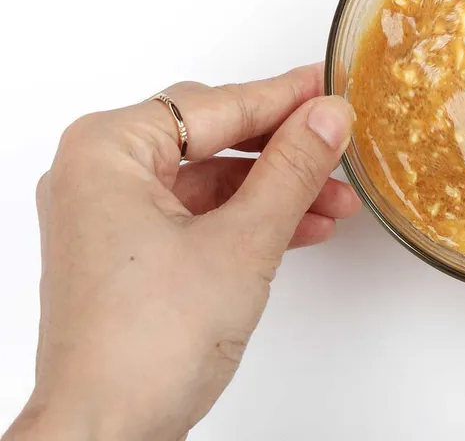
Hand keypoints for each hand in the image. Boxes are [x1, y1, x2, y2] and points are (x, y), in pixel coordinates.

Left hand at [4, 64, 360, 440]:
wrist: (105, 433)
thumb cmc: (146, 345)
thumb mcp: (244, 241)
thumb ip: (291, 170)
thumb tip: (328, 115)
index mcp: (107, 152)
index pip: (215, 106)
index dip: (282, 98)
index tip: (329, 86)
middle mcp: (97, 175)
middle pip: (210, 138)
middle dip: (282, 149)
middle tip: (338, 139)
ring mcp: (107, 217)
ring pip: (209, 179)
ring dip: (274, 189)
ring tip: (335, 201)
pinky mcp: (125, 253)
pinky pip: (197, 215)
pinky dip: (247, 219)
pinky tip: (301, 229)